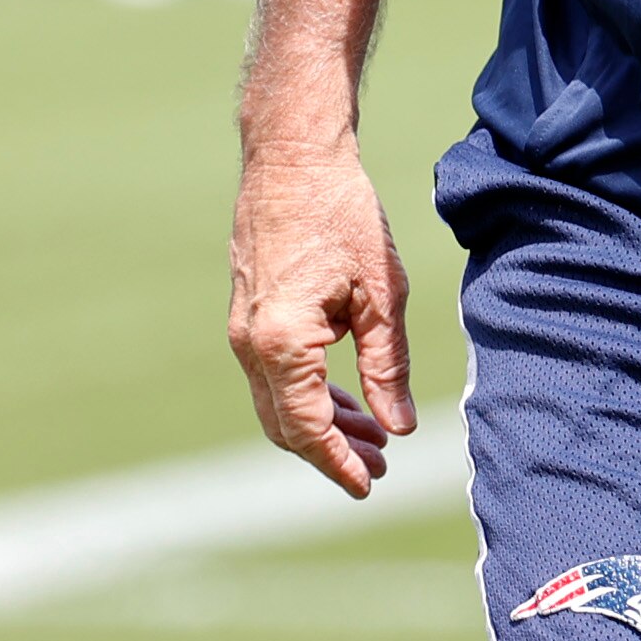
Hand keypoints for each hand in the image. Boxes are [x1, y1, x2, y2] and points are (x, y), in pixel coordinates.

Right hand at [228, 141, 415, 494]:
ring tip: (374, 436)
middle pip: (286, 425)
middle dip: (332, 452)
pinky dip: (307, 395)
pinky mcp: (249, 314)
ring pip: (278, 402)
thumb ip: (386, 365)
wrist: (292, 155)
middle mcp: (251, 343)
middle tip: (381, 465)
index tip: (371, 485)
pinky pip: (273, 374)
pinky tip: (346, 398)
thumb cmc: (341, 212)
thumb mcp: (380, 292)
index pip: (309, 427)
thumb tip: (397, 427)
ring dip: (322, 425)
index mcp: (283, 342)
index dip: (339, 462)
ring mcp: (243, 329)